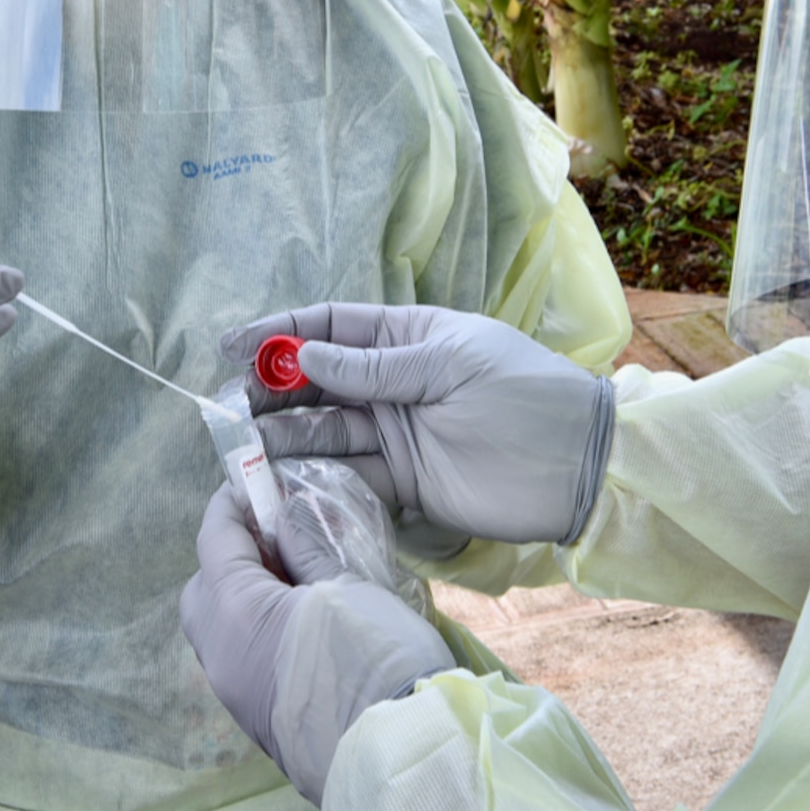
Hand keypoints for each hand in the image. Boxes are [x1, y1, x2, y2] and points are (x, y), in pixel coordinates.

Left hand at [180, 484, 451, 805]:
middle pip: (203, 587)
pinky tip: (302, 623)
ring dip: (245, 596)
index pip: (215, 538)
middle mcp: (220, 652)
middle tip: (282, 538)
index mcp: (235, 611)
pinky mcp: (255, 718)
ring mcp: (234, 692)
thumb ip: (308, 546)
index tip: (258, 482)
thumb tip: (285, 518)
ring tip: (299, 581)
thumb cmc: (376, 659)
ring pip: (218, 627)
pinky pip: (239, 658)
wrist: (398, 755)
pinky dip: (257, 630)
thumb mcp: (348, 586)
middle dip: (232, 555)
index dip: (234, 504)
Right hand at [222, 303, 614, 544]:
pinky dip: (312, 475)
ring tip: (241, 443)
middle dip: (270, 389)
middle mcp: (395, 383)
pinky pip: (346, 474)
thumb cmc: (524, 396)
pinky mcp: (403, 482)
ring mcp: (396, 433)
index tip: (234, 347)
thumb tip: (303, 352)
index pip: (330, 328)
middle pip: (316, 381)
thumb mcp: (449, 366)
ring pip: (323, 429)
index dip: (280, 334)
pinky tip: (279, 476)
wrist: (581, 467)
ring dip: (281, 434)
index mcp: (408, 337)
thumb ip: (375, 366)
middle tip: (228, 405)